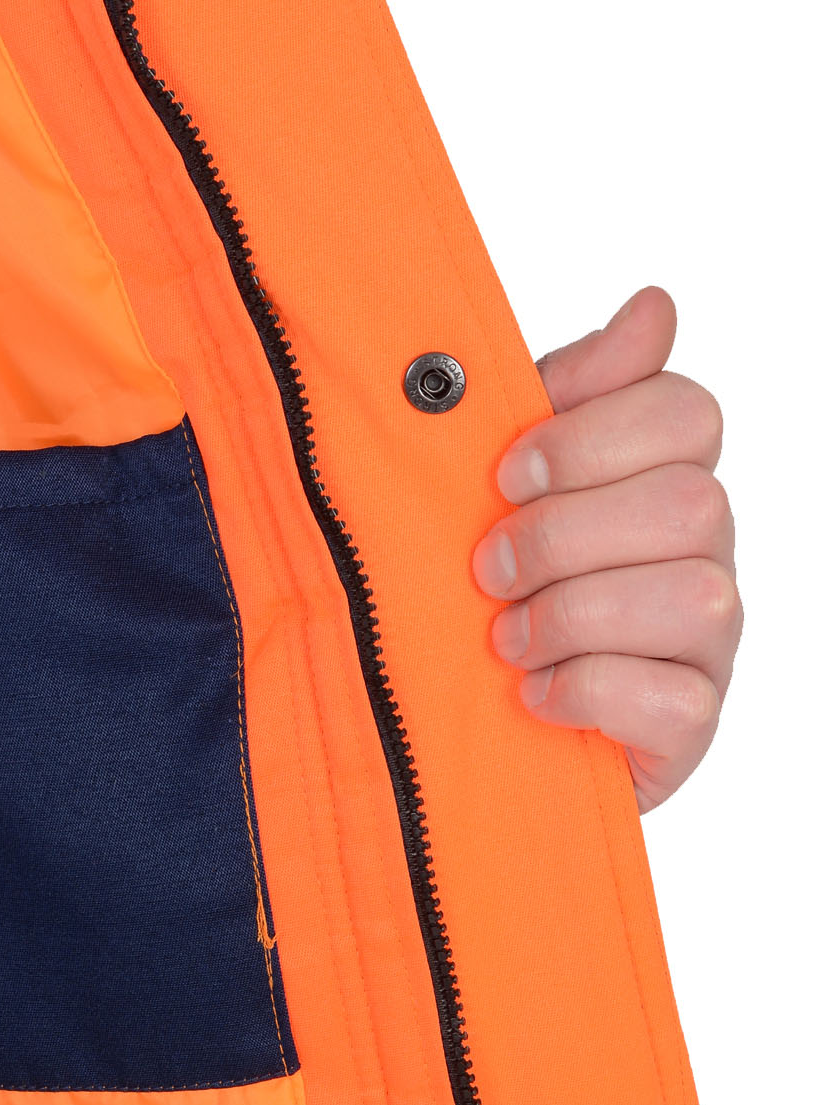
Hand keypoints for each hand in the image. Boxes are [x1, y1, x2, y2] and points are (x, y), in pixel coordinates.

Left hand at [473, 288, 740, 810]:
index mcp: (660, 480)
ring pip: (694, 596)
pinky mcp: (690, 725)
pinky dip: (587, 692)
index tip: (506, 477)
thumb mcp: (500, 486)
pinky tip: (536, 696)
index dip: (593, 437)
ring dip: (574, 616)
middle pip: (692, 502)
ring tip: (507, 642)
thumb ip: (564, 394)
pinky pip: (672, 698)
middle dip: (565, 534)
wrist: (463, 731)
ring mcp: (708, 643)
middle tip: (488, 571)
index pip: (687, 414)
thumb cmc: (491, 594)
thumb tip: (656, 305)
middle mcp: (702, 554)